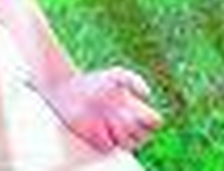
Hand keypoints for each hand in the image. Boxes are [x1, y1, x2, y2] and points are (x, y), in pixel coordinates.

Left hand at [45, 67, 162, 151]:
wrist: (70, 90)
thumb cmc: (94, 81)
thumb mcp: (117, 75)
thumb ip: (134, 80)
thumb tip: (148, 95)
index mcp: (134, 109)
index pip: (154, 122)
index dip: (152, 120)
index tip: (142, 112)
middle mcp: (126, 123)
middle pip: (145, 136)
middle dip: (137, 127)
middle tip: (124, 115)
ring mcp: (113, 133)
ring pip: (130, 145)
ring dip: (125, 136)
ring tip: (113, 121)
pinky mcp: (98, 141)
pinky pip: (109, 147)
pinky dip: (109, 140)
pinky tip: (102, 128)